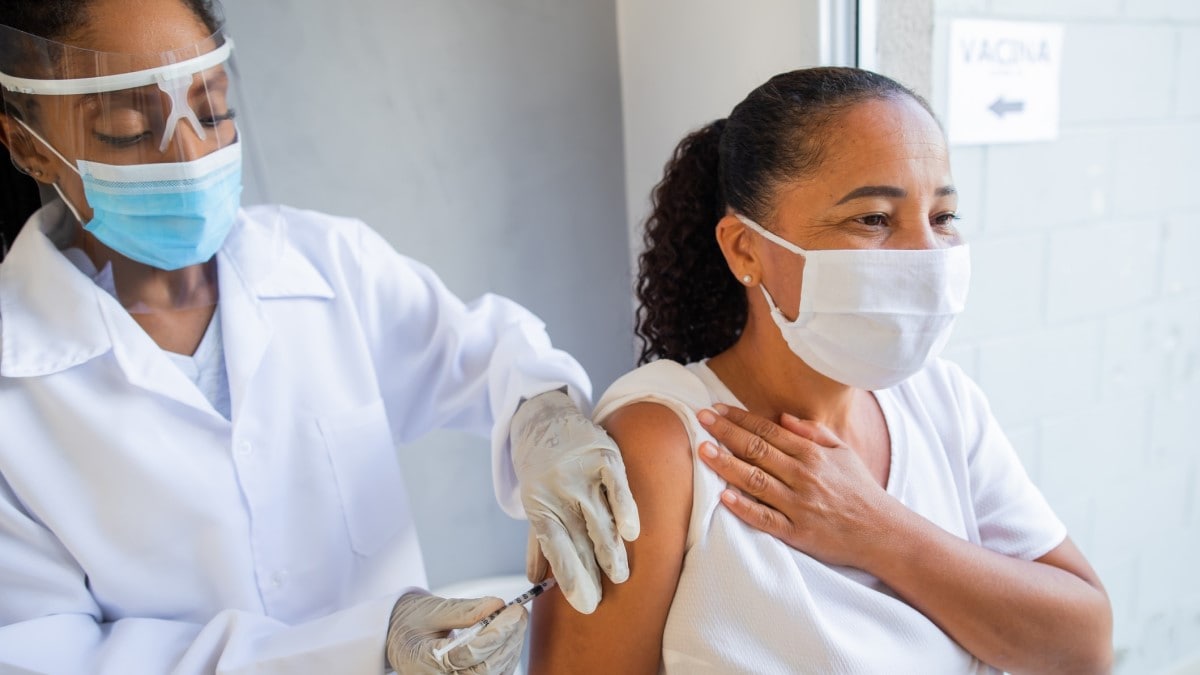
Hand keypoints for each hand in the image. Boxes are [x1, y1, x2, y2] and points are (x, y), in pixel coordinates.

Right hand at [385, 591, 526, 673]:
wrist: (398, 639)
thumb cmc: (410, 622)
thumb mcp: (431, 610)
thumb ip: (465, 611)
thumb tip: (497, 605)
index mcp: (424, 662)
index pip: (467, 655)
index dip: (495, 635)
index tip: (512, 612)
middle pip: (486, 669)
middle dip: (508, 640)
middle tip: (520, 613)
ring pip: (494, 674)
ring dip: (511, 647)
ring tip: (517, 620)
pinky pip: (493, 674)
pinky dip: (506, 655)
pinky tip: (511, 634)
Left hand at [510, 389, 639, 613]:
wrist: (543, 417)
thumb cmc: (541, 469)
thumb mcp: (535, 502)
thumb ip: (538, 541)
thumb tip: (535, 581)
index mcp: (539, 505)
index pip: (554, 548)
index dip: (570, 577)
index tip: (584, 604)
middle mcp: (558, 490)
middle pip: (578, 539)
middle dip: (591, 572)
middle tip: (602, 600)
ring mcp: (580, 472)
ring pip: (599, 517)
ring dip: (609, 550)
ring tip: (620, 576)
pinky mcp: (603, 455)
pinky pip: (617, 486)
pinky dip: (624, 509)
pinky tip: (632, 533)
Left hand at [696, 404, 893, 567]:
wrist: (884, 533)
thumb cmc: (861, 490)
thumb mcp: (843, 453)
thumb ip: (812, 432)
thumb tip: (782, 417)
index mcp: (812, 454)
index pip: (768, 431)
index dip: (740, 419)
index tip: (716, 409)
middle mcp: (804, 476)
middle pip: (757, 450)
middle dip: (726, 433)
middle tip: (700, 419)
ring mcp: (799, 505)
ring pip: (756, 481)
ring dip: (727, 465)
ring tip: (703, 451)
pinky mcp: (798, 533)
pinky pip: (766, 519)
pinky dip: (745, 508)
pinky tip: (724, 497)